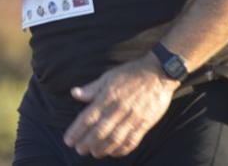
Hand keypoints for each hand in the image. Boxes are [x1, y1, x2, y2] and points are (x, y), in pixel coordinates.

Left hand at [63, 56, 178, 158]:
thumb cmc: (131, 73)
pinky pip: (132, 140)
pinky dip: (122, 149)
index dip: (77, 130)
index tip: (69, 140)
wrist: (158, 73)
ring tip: (94, 153)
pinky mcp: (145, 123)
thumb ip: (92, 88)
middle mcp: (118, 108)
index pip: (88, 117)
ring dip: (103, 148)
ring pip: (115, 138)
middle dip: (88, 142)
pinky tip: (114, 153)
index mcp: (108, 96)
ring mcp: (133, 117)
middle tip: (79, 150)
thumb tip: (74, 93)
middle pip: (100, 130)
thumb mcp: (108, 76)